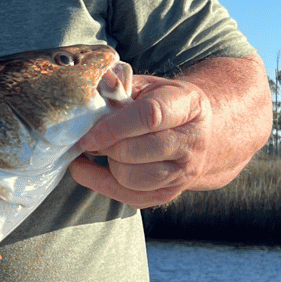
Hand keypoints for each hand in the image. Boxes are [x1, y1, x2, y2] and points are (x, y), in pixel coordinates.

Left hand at [69, 73, 214, 207]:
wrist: (194, 131)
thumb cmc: (163, 104)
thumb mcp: (147, 86)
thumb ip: (119, 87)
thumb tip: (90, 92)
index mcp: (189, 105)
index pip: (150, 116)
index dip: (112, 127)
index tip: (87, 134)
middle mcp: (191, 142)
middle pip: (135, 151)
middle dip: (105, 145)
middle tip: (91, 137)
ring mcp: (183, 172)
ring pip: (129, 178)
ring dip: (107, 163)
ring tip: (101, 149)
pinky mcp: (167, 194)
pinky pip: (125, 196)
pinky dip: (98, 182)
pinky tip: (86, 168)